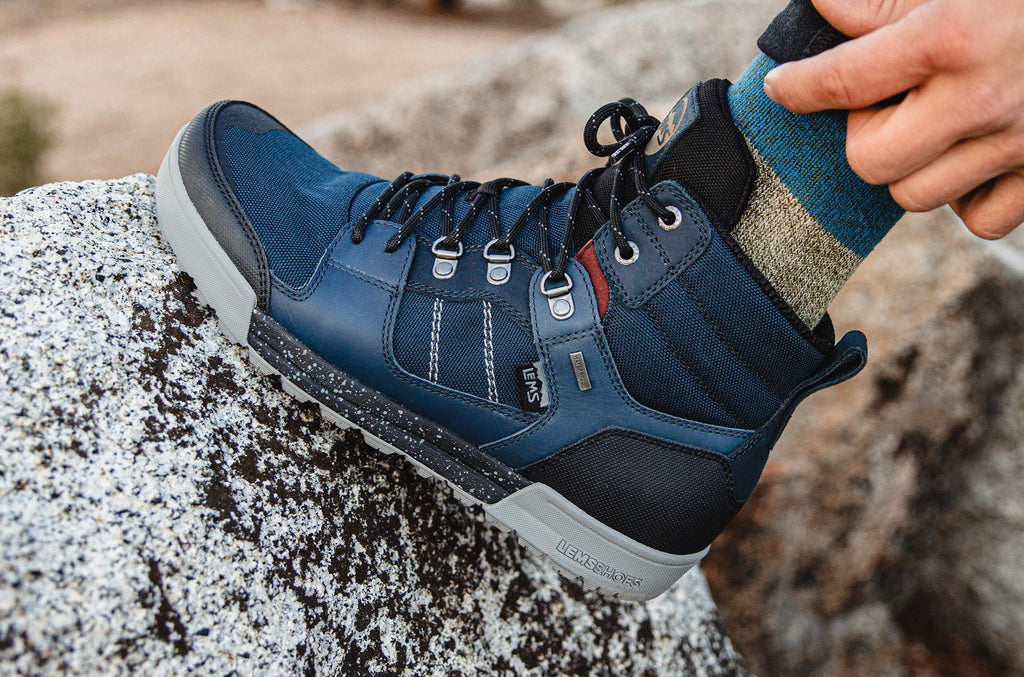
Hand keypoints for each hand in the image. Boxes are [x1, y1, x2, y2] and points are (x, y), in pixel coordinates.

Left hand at [763, 0, 1023, 238]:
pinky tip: (976, 155)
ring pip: (914, 194)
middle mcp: (984, 96)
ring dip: (911, 163)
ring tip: (938, 123)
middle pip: (868, 160)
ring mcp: (1020, 143)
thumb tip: (823, 13)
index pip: (842, 81)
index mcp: (954, 36)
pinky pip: (978, 218)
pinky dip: (965, 196)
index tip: (782, 87)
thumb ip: (888, 0)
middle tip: (889, 102)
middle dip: (865, 132)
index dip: (798, 86)